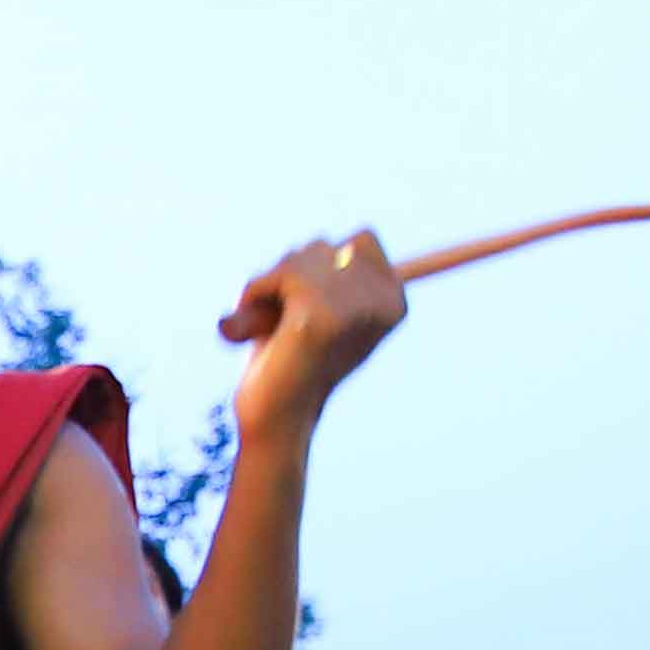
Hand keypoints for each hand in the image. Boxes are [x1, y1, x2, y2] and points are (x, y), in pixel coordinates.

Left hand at [213, 231, 409, 440]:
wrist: (278, 415)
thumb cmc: (297, 360)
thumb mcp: (331, 312)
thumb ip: (348, 278)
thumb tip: (364, 234)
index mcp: (395, 302)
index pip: (364, 238)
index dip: (324, 264)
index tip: (313, 307)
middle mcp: (383, 302)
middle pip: (326, 244)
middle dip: (294, 272)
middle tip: (288, 315)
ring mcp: (352, 305)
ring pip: (298, 256)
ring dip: (273, 285)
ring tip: (277, 327)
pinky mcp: (318, 311)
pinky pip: (274, 276)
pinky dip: (254, 295)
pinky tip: (257, 328)